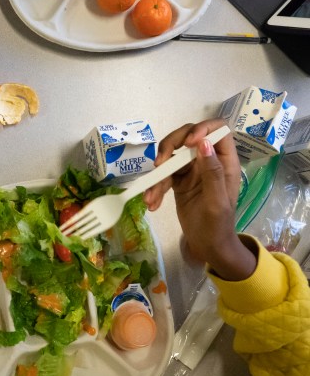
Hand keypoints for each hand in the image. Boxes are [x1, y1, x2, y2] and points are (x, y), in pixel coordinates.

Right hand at [143, 119, 256, 280]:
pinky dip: (155, 187)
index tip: (187, 143)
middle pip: (188, 135)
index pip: (218, 130)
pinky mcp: (178, 180)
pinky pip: (164, 174)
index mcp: (225, 162)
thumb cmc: (218, 226)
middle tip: (159, 163)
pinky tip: (152, 202)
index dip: (202, 129)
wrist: (207, 246)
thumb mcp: (216, 202)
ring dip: (158, 173)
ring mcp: (192, 169)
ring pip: (172, 154)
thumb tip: (203, 143)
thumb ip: (212, 172)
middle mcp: (208, 160)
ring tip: (151, 195)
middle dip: (170, 146)